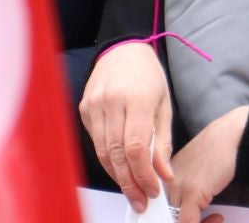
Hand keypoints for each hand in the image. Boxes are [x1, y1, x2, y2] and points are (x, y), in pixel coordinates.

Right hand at [79, 43, 173, 211]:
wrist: (123, 49)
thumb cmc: (147, 76)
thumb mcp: (164, 105)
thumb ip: (163, 142)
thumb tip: (164, 174)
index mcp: (137, 99)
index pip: (136, 147)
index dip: (143, 175)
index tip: (153, 190)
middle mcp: (112, 102)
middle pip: (117, 154)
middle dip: (129, 183)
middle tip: (140, 199)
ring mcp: (94, 105)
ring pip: (103, 152)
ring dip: (117, 175)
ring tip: (132, 188)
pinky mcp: (84, 108)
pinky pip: (95, 141)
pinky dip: (107, 158)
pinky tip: (119, 166)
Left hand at [170, 106, 246, 222]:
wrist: (231, 137)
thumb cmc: (215, 151)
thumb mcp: (190, 170)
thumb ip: (182, 189)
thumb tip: (184, 214)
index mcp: (161, 174)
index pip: (158, 206)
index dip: (171, 217)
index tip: (186, 218)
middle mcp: (164, 180)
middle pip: (164, 215)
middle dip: (181, 222)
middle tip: (203, 220)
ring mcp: (178, 186)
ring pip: (174, 221)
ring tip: (211, 219)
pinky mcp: (192, 191)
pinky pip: (188, 222)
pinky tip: (217, 217)